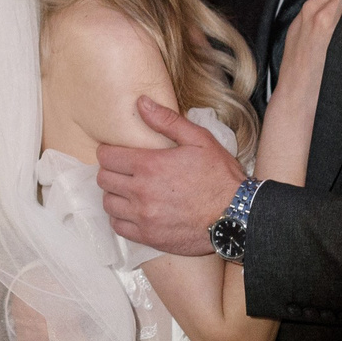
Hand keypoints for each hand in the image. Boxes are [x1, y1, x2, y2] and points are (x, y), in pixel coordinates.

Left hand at [98, 98, 244, 255]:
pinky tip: (134, 211)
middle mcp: (141, 192)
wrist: (237, 216)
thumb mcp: (199, 140)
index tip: (117, 153)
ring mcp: (143, 216)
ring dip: (115, 195)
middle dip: (111, 171)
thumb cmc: (220, 176)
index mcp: (149, 165)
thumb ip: (167, 120)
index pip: (107, 156)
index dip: (109, 152)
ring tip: (129, 191)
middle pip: (104, 179)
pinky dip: (121, 218)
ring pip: (108, 203)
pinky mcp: (148, 236)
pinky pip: (119, 226)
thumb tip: (141, 103)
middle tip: (124, 170)